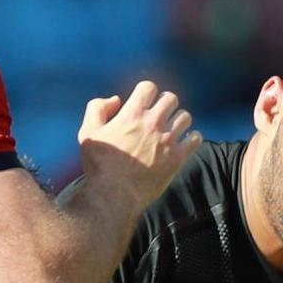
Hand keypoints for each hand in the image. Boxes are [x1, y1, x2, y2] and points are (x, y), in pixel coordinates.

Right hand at [77, 81, 200, 207]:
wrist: (114, 194)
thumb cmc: (99, 165)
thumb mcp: (88, 132)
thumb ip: (97, 108)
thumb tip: (116, 100)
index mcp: (132, 113)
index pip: (149, 87)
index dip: (147, 93)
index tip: (144, 103)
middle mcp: (153, 123)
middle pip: (171, 98)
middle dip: (165, 104)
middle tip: (159, 116)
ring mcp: (168, 140)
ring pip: (185, 117)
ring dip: (178, 120)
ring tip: (171, 129)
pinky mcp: (177, 158)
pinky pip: (195, 139)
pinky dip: (192, 138)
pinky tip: (184, 143)